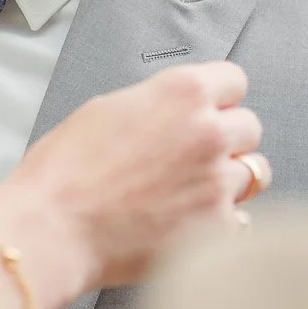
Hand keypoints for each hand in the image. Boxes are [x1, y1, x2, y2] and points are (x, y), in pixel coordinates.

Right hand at [0, 62, 263, 308]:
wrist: (54, 227)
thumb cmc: (64, 172)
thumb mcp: (106, 109)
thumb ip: (156, 105)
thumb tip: (173, 114)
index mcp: (181, 93)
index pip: (235, 80)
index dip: (219, 98)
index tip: (212, 109)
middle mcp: (209, 132)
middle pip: (250, 127)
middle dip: (227, 139)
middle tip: (194, 156)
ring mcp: (218, 183)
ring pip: (253, 174)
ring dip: (228, 180)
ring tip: (191, 192)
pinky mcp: (218, 228)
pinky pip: (242, 220)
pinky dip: (221, 223)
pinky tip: (188, 223)